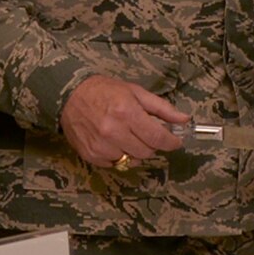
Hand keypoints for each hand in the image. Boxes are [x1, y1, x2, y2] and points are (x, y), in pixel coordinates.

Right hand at [60, 75, 187, 167]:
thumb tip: (184, 119)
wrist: (69, 96)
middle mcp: (113, 132)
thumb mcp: (135, 92)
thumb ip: (161, 108)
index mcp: (126, 113)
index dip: (171, 142)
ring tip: (126, 135)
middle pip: (147, 152)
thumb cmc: (104, 91)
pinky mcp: (91, 155)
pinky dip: (119, 155)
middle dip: (152, 144)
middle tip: (145, 133)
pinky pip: (115, 163)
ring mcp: (101, 146)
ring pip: (131, 160)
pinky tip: (113, 141)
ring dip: (134, 150)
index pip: (157, 137)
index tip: (176, 141)